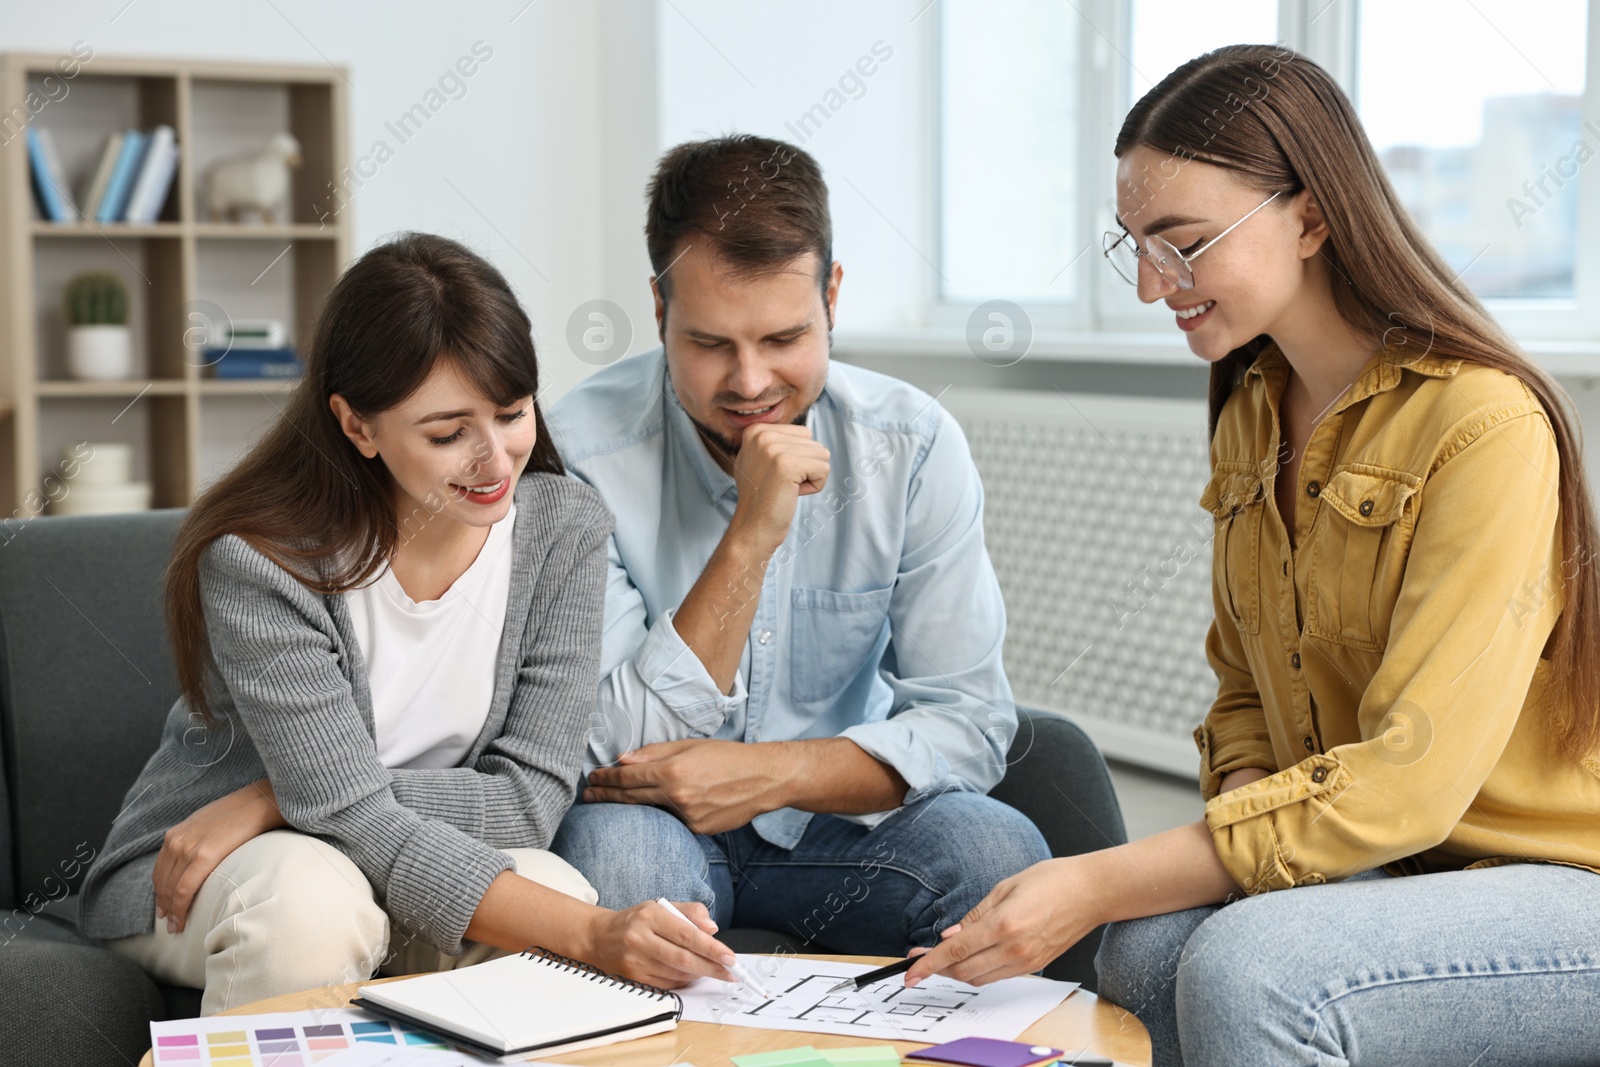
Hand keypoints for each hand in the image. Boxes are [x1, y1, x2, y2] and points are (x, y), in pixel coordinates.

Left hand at [153, 778, 283, 932]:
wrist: (260, 802)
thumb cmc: (240, 815)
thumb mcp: (207, 825)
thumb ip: (195, 842)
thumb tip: (195, 862)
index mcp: (176, 834)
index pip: (160, 871)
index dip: (160, 893)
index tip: (164, 908)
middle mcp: (176, 841)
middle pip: (163, 882)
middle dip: (164, 906)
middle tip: (170, 924)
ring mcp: (188, 848)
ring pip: (171, 889)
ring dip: (171, 911)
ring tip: (177, 926)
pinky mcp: (203, 856)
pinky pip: (184, 889)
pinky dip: (179, 908)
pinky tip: (182, 920)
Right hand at [580, 900, 737, 988]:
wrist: (600, 938)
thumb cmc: (636, 921)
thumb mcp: (661, 906)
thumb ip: (690, 912)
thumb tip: (712, 929)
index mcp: (650, 917)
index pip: (687, 934)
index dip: (711, 948)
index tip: (729, 956)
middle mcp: (640, 940)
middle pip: (683, 958)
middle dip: (711, 967)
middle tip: (730, 972)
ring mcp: (635, 962)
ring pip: (676, 974)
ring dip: (699, 974)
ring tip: (713, 970)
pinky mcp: (634, 980)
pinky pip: (667, 984)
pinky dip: (684, 981)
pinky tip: (691, 974)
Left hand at [584, 739, 786, 834]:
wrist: (763, 779)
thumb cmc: (728, 756)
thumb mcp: (690, 745)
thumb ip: (655, 753)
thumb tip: (624, 759)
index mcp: (673, 770)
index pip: (628, 776)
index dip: (607, 777)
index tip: (593, 777)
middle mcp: (677, 795)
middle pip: (630, 797)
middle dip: (606, 795)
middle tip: (588, 794)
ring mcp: (687, 816)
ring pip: (649, 810)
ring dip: (628, 806)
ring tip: (609, 802)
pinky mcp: (697, 829)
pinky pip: (671, 820)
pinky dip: (661, 813)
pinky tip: (651, 810)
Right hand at [727, 421, 829, 550]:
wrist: (753, 527)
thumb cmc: (762, 497)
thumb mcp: (760, 460)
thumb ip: (777, 442)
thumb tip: (805, 433)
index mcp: (756, 431)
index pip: (803, 433)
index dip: (797, 458)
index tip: (775, 475)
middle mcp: (762, 435)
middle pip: (813, 442)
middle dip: (805, 467)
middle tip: (781, 484)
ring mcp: (773, 449)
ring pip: (822, 455)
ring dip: (810, 476)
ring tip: (786, 488)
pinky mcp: (787, 465)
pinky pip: (823, 469)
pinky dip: (814, 486)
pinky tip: (792, 494)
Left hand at [904, 857, 1101, 986]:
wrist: (1091, 892)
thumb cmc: (1051, 880)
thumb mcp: (1004, 888)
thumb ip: (974, 915)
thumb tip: (949, 937)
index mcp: (1003, 924)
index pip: (955, 951)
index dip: (928, 963)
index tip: (910, 971)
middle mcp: (1014, 949)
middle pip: (963, 971)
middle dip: (938, 968)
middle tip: (920, 958)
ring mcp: (1026, 961)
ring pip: (979, 979)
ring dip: (957, 972)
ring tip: (943, 957)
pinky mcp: (1036, 966)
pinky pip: (998, 976)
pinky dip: (979, 971)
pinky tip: (971, 956)